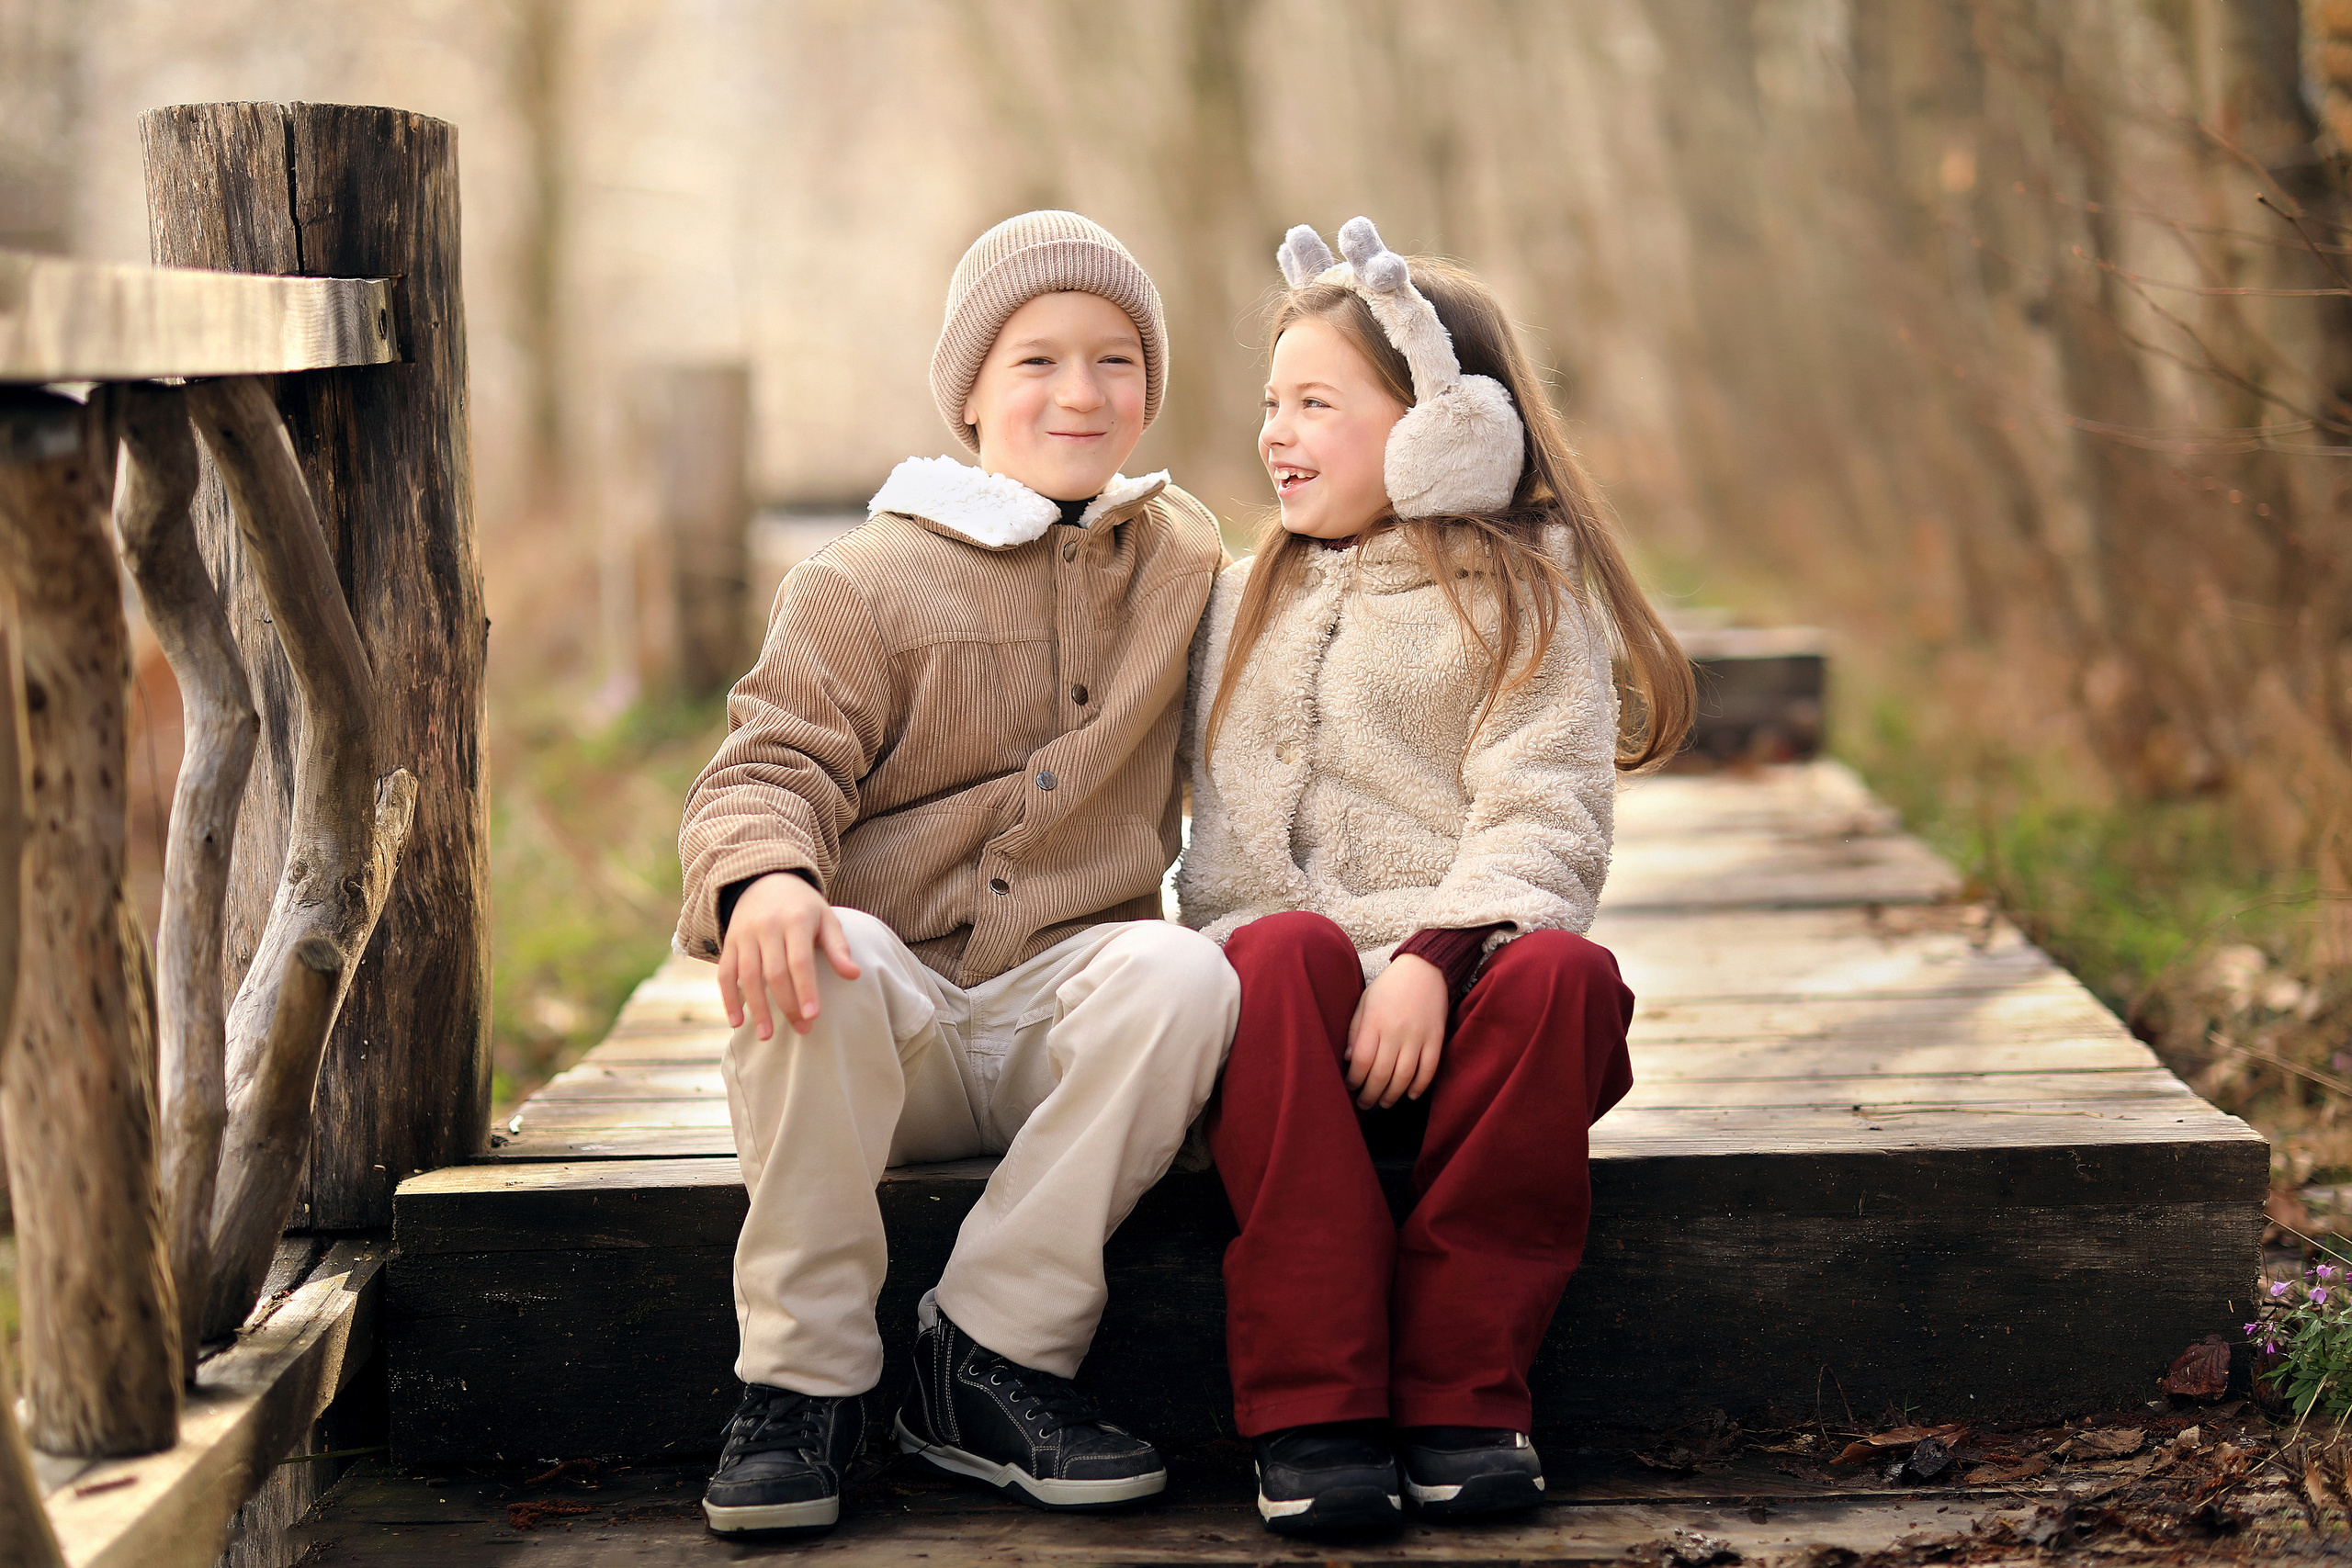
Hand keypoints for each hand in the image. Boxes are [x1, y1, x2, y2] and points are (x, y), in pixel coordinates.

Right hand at [717, 872, 861, 1039]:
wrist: (764, 880)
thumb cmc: (803, 907)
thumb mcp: (825, 918)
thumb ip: (838, 947)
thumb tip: (855, 976)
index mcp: (795, 920)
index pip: (800, 960)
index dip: (806, 989)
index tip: (814, 1016)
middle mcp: (766, 927)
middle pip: (774, 973)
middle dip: (787, 1005)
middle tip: (802, 1030)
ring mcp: (744, 935)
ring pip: (747, 977)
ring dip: (757, 1009)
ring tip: (767, 1036)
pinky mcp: (729, 943)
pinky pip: (725, 974)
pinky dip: (728, 999)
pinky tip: (736, 1023)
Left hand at [1345, 953, 1448, 1109]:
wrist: (1425, 968)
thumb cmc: (1389, 987)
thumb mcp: (1365, 1002)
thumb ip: (1355, 1030)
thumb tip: (1348, 1060)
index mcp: (1374, 1022)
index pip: (1360, 1061)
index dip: (1354, 1080)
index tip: (1350, 1086)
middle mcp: (1395, 1031)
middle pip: (1381, 1074)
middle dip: (1370, 1095)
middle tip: (1364, 1104)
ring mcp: (1418, 1035)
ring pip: (1404, 1076)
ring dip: (1392, 1096)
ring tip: (1384, 1103)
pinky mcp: (1436, 1038)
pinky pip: (1429, 1069)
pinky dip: (1419, 1086)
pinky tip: (1409, 1094)